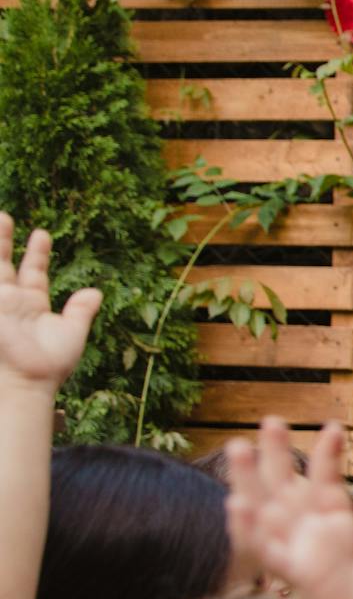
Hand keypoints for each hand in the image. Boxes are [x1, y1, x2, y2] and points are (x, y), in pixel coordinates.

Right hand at [0, 217, 100, 395]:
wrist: (28, 382)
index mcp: (32, 304)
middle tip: (2, 216)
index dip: (37, 252)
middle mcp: (11, 302)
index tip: (42, 233)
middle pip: (3, 264)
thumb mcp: (71, 332)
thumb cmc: (49, 363)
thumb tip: (95, 291)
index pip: (34, 272)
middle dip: (2, 241)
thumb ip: (81, 311)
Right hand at [228, 418, 352, 598]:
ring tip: (237, 447)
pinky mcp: (293, 580)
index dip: (328, 458)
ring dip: (249, 482)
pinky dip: (249, 530)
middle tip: (268, 419)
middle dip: (274, 456)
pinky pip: (264, 552)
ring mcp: (296, 557)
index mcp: (336, 532)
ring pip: (265, 512)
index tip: (333, 427)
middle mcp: (310, 540)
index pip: (327, 486)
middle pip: (286, 488)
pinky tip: (235, 505)